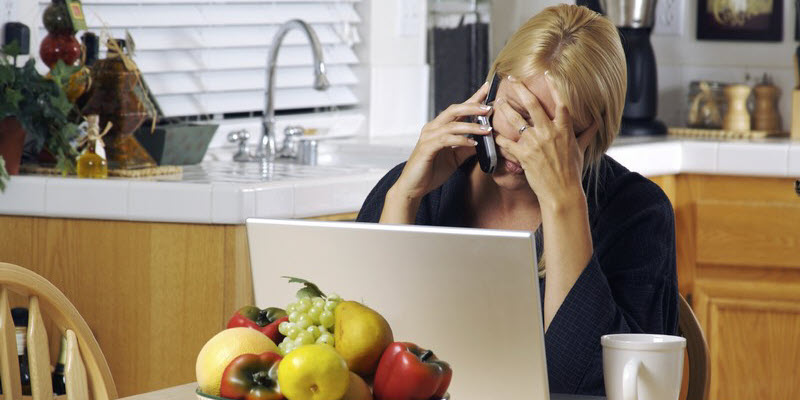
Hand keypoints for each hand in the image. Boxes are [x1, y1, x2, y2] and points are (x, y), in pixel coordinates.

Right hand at [392, 83, 492, 199]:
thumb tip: (483, 140)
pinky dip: (461, 140)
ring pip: (452, 124)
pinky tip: (473, 143)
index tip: (487, 88)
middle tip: (488, 108)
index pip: (458, 110)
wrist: (413, 188)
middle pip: (454, 110)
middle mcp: (432, 128)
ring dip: (471, 126)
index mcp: (439, 128)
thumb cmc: (431, 172)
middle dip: (472, 107)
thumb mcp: (455, 158)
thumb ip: (466, 148)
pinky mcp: (427, 148)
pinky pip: (446, 140)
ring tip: (487, 129)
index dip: (472, 99)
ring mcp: (428, 137)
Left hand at [494, 75, 597, 209]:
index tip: (547, 73)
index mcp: (564, 129)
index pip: (560, 102)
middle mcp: (549, 132)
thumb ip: (586, 134)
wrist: (562, 192)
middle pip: (532, 104)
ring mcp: (535, 143)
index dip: (554, 86)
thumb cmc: (572, 172)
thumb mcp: (581, 150)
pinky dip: (498, 137)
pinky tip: (493, 133)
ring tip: (498, 102)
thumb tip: (597, 122)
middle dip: (520, 89)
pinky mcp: (523, 155)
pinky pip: (507, 142)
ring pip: (516, 120)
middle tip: (512, 80)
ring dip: (505, 109)